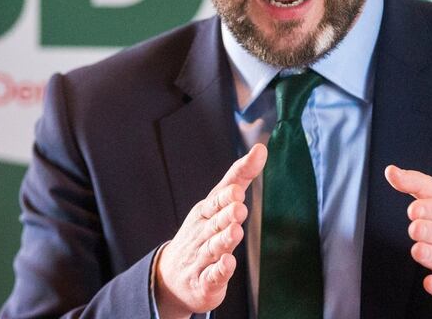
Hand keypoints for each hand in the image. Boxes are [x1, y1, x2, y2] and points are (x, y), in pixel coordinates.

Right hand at [154, 144, 267, 318]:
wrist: (171, 277)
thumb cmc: (202, 233)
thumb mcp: (217, 204)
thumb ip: (239, 177)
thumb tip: (261, 148)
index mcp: (205, 212)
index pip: (215, 201)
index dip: (226, 196)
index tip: (238, 189)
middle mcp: (202, 233)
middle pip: (215, 223)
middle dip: (226, 214)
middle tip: (239, 206)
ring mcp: (200, 258)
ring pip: (213, 248)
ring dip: (224, 239)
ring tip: (236, 230)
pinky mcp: (204, 283)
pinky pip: (212, 276)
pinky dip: (220, 270)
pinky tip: (228, 263)